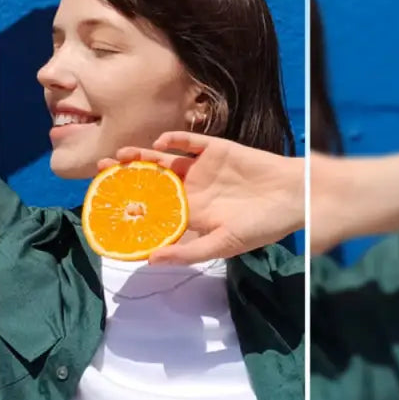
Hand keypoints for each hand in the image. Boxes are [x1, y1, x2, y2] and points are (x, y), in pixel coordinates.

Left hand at [98, 132, 304, 263]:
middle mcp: (194, 190)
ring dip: (144, 157)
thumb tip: (151, 260)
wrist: (296, 197)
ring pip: (166, 161)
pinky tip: (161, 142)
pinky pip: (191, 142)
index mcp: (193, 214)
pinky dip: (176, 139)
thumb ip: (188, 252)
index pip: (156, 210)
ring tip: (121, 155)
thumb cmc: (263, 226)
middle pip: (154, 182)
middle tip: (103, 172)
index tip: (107, 206)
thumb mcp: (224, 245)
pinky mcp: (217, 149)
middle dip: (129, 177)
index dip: (133, 207)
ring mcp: (204, 168)